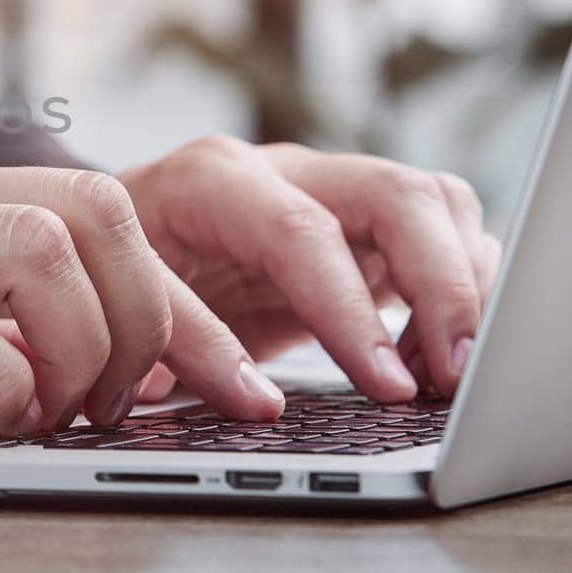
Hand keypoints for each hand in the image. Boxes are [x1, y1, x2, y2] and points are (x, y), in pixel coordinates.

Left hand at [119, 137, 500, 402]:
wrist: (107, 235)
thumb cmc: (113, 265)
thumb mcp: (119, 298)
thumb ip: (176, 341)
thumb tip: (249, 401)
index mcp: (210, 180)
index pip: (300, 232)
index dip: (349, 312)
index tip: (386, 384)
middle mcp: (282, 171)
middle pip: (397, 194)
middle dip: (443, 285)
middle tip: (456, 374)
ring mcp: (330, 190)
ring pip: (435, 204)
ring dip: (464, 287)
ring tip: (446, 373)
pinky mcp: (361, 227)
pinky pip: (441, 235)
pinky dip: (460, 293)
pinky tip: (436, 357)